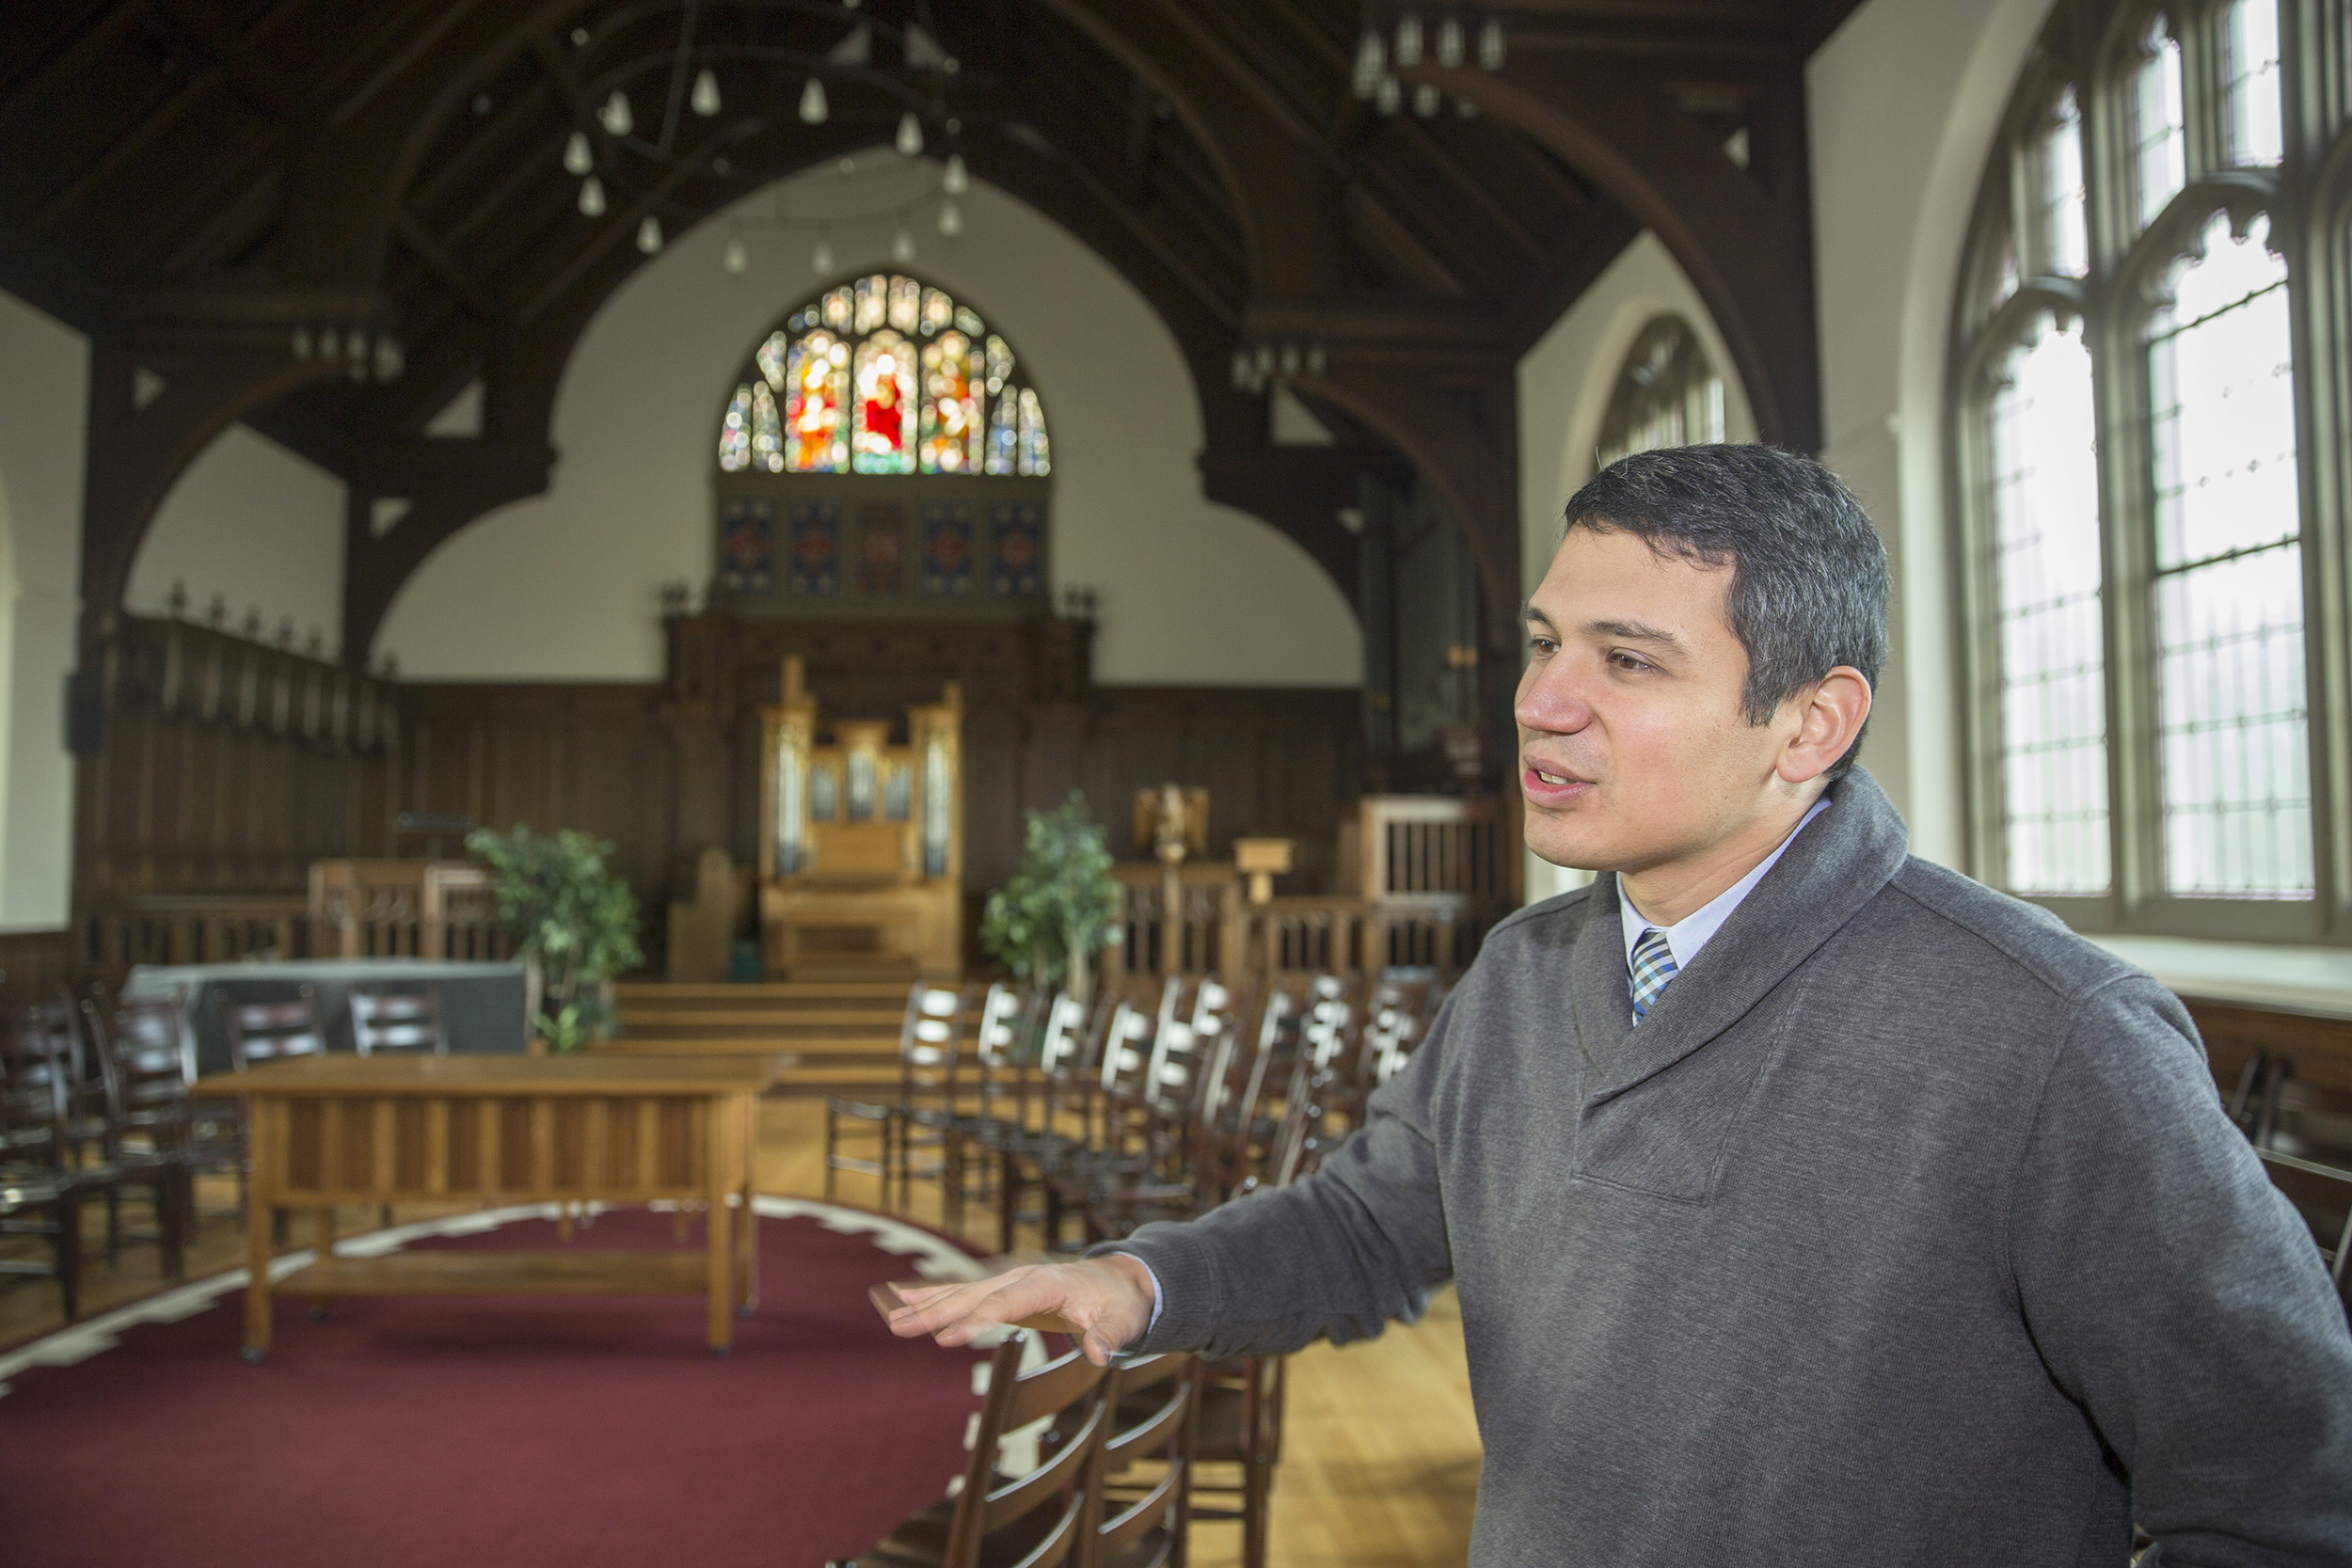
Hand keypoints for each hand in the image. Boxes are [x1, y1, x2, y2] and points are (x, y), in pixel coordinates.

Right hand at [883, 1255, 1155, 1366]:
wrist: (1120, 1282)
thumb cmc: (1120, 1305)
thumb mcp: (1122, 1322)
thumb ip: (1109, 1336)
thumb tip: (1100, 1354)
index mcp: (1044, 1284)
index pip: (1002, 1303)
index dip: (974, 1320)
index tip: (945, 1339)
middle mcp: (1020, 1277)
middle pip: (972, 1295)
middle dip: (935, 1312)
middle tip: (900, 1328)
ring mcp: (1009, 1281)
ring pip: (961, 1292)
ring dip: (926, 1305)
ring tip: (892, 1316)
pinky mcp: (1003, 1289)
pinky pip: (963, 1292)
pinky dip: (933, 1296)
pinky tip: (903, 1299)